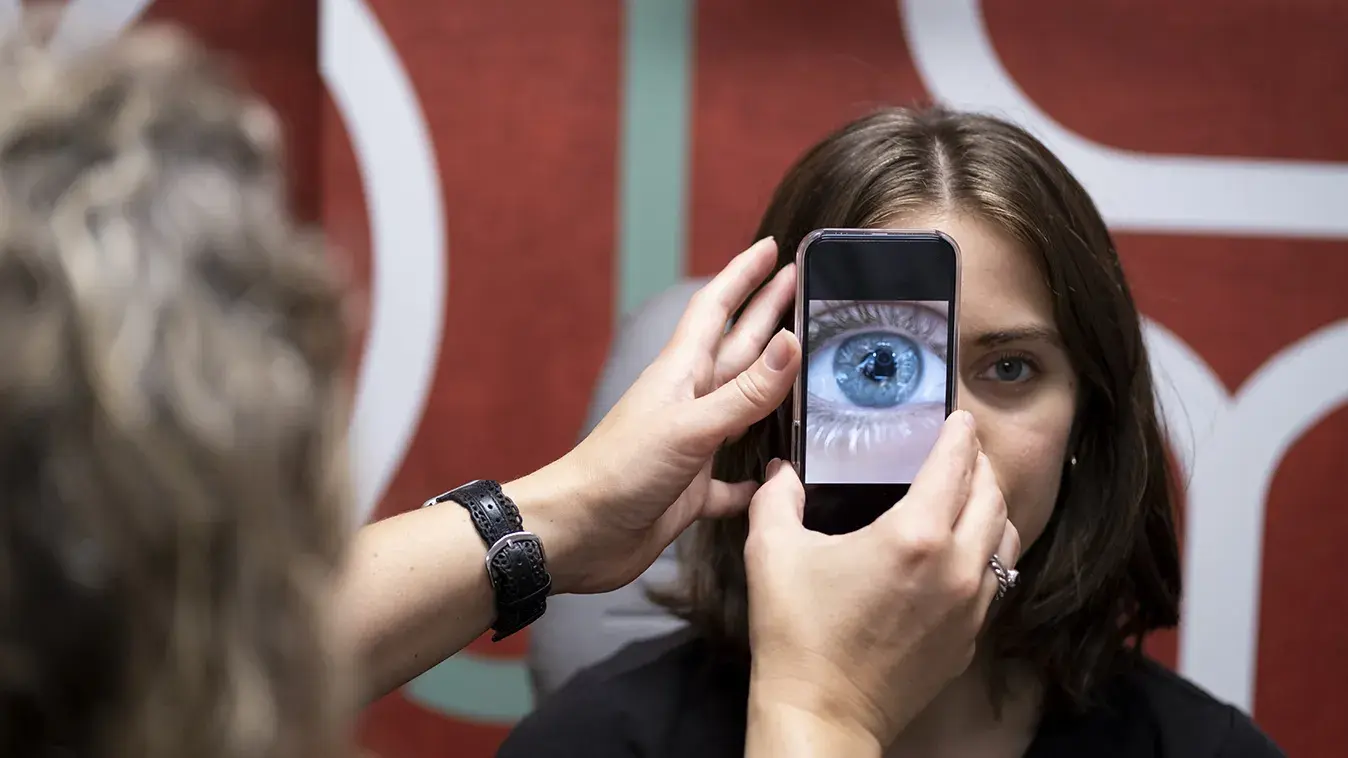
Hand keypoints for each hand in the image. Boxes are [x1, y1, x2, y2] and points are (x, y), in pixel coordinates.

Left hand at [520, 237, 800, 594]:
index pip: (717, 310)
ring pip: (741, 408)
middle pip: (737, 348)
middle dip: (767, 315)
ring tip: (803, 367)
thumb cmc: (619, 472)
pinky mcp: (690, 492)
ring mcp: (690, 445)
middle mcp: (689, 403)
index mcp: (682, 375)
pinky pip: (732, 482)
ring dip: (770, 387)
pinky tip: (776, 480)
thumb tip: (790, 343)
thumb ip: (744, 392)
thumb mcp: (690, 426)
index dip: (744, 277)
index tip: (772, 248)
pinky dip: (755, 480)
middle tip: (800, 285)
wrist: (575, 533)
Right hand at [743, 411, 1019, 746]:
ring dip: (990, 506)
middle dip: (978, 464)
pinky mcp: (970, 637)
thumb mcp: (772, 553)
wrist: (822, 716)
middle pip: (992, 494)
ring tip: (966, 494)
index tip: (958, 419)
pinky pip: (996, 578)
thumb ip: (777, 498)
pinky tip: (958, 549)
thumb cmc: (798, 637)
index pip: (956, 465)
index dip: (959, 435)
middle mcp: (956, 567)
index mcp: (914, 536)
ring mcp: (971, 606)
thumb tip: (780, 472)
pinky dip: (985, 550)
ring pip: (1005, 536)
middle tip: (959, 450)